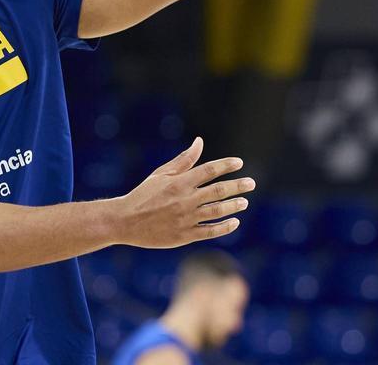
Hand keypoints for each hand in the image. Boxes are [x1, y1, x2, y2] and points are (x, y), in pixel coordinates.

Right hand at [111, 137, 254, 248]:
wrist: (125, 221)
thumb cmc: (144, 194)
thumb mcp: (161, 174)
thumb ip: (184, 160)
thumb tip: (200, 141)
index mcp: (179, 182)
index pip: (208, 171)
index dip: (226, 165)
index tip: (239, 163)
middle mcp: (185, 199)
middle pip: (218, 191)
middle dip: (238, 186)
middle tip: (251, 183)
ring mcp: (186, 218)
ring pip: (217, 211)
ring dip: (234, 206)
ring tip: (244, 202)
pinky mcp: (185, 235)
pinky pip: (210, 231)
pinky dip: (225, 227)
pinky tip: (234, 222)